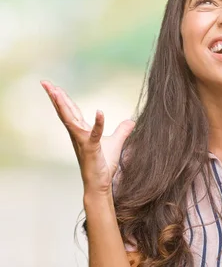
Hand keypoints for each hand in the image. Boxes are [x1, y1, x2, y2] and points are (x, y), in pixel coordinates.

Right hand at [41, 80, 134, 195]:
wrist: (100, 184)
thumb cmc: (104, 165)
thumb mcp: (116, 144)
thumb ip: (122, 131)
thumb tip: (131, 122)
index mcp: (81, 132)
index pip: (70, 111)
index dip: (62, 99)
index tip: (53, 86)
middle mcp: (78, 135)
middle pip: (65, 112)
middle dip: (56, 97)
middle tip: (45, 82)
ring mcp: (83, 142)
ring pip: (71, 120)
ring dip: (64, 105)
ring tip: (57, 91)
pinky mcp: (92, 149)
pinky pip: (94, 134)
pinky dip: (98, 123)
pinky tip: (99, 112)